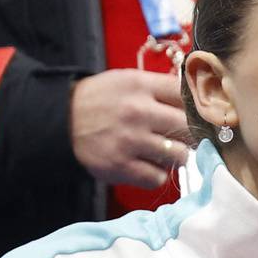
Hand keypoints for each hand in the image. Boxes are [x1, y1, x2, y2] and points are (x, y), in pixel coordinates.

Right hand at [70, 69, 189, 188]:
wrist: (61, 120)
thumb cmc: (99, 99)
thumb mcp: (128, 81)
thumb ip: (159, 88)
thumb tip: (195, 100)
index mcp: (141, 86)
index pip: (187, 96)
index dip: (196, 108)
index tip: (197, 115)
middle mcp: (138, 112)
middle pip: (188, 128)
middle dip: (190, 135)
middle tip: (184, 137)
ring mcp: (130, 141)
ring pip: (179, 156)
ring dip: (176, 157)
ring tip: (165, 152)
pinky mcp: (120, 166)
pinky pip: (158, 177)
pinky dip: (157, 174)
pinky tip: (148, 165)